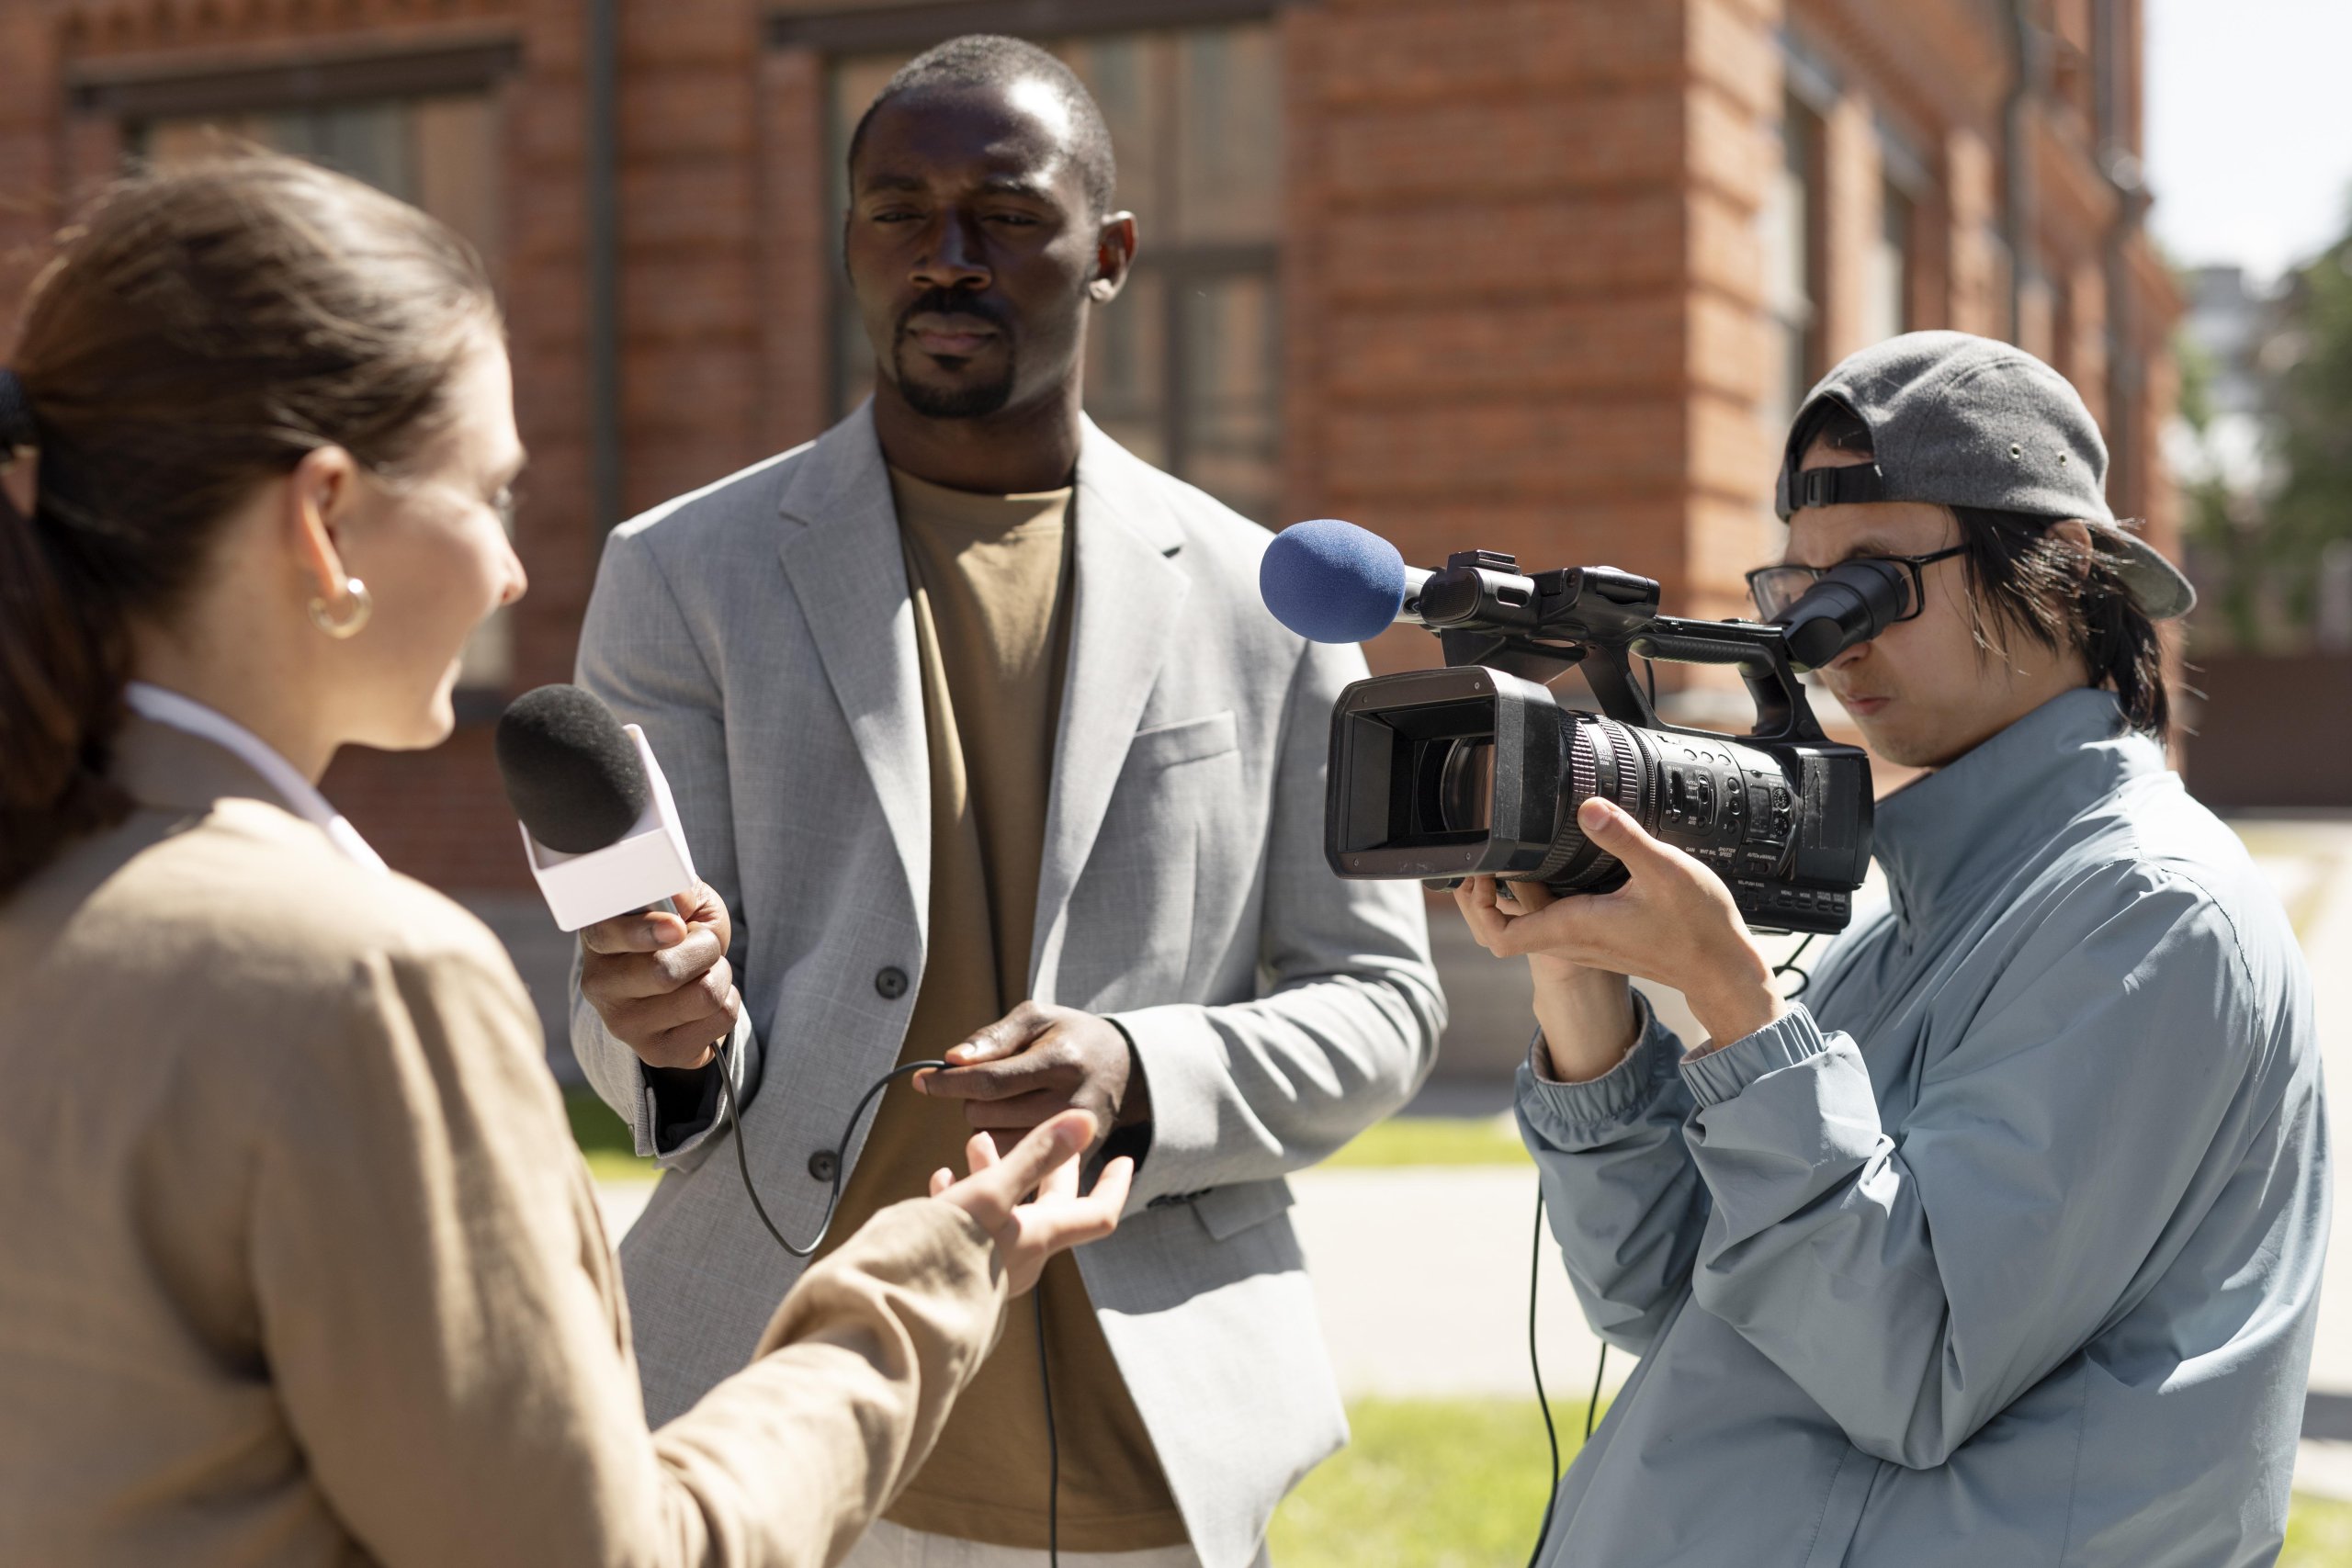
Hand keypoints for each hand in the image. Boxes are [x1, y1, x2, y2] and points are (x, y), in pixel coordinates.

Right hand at [578, 880, 740, 1069]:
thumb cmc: (677, 930)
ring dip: (721, 975)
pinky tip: (706, 999)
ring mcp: (625, 1025)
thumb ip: (678, 891)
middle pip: (665, 972)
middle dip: (705, 949)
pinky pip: (720, 1022)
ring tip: (706, 971)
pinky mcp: (656, 1053)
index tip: (677, 927)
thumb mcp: (680, 900)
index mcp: (598, 939)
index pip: (607, 935)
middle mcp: (600, 986)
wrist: (681, 981)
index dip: (645, 931)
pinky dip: (729, 1002)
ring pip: (702, 997)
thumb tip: (678, 899)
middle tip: (703, 944)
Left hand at [917, 1001, 1146, 1151]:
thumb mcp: (1037, 1018)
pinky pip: (1015, 1163)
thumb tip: (952, 1060)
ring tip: (1004, 1103)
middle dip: (972, 1098)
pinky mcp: (1076, 1160)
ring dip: (985, 1123)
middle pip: (986, 1114)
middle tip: (987, 1083)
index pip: (990, 1080)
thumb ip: (993, 1037)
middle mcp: (1071, 1105)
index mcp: (1061, 1061)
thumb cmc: (1070, 1037)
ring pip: (995, 1142)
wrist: (1125, 1070)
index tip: (922, 1080)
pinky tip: (1012, 1124)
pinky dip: (1001, 1145)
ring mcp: (1076, 1139)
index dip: (949, 1082)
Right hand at [930, 1110, 1133, 1294]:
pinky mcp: (957, 1270)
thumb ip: (1037, 1156)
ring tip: (977, 1142)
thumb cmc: (945, 1252)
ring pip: (1005, 1210)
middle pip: (1050, 1205)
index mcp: (1039, 1238)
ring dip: (997, 1173)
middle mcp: (1022, 1256)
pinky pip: (970, 1228)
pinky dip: (964, 1197)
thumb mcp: (992, 1193)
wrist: (895, 1312)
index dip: (1114, 1185)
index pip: (1098, 1213)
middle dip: (1049, 1166)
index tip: (1126, 1159)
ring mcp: (990, 1266)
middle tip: (1051, 1135)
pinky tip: (941, 1181)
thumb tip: (1087, 1119)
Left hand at [1457, 798, 1783, 1055]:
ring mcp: (1584, 944)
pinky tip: (1552, 870)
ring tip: (1511, 859)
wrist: (1722, 967)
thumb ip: (1622, 837)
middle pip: (1503, 932)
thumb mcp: (1663, 870)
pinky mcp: (1598, 940)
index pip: (1500, 935)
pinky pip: (1552, 925)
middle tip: (1490, 858)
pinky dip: (1539, 902)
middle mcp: (1572, 941)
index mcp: (1574, 927)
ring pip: (1526, 929)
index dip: (1479, 906)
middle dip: (1485, 898)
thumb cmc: (1697, 926)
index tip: (1483, 871)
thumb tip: (1586, 806)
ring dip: (1510, 900)